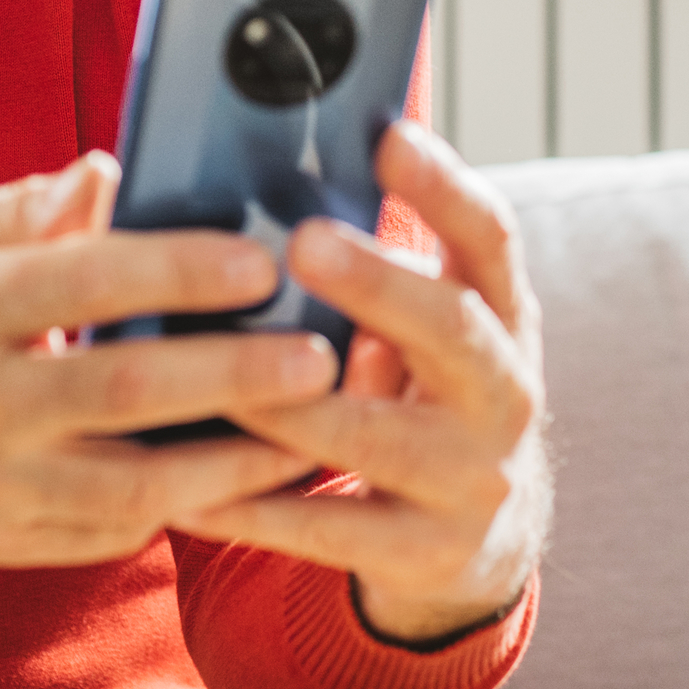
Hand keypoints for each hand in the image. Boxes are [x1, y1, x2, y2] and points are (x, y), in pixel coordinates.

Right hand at [0, 153, 340, 568]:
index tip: (256, 264)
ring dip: (231, 462)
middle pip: (122, 389)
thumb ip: (20, 209)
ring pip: (130, 484)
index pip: (79, 282)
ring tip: (307, 431)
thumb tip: (107, 177)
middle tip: (316, 357)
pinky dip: (178, 508)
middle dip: (234, 374)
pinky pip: (104, 534)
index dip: (175, 272)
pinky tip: (234, 480)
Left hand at [177, 122, 550, 644]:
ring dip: (287, 405)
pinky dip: (251, 509)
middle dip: (377, 284)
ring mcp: (473, 479)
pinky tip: (185, 491)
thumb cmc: (422, 402)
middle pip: (451, 328)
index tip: (388, 135)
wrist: (483, 548)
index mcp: (502, 320)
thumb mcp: (426, 334)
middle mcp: (504, 394)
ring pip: (372, 436)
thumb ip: (378, 274)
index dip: (445, 186)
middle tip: (303, 240)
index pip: (491, 239)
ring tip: (217, 375)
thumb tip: (272, 188)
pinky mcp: (427, 553)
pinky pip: (326, 529)